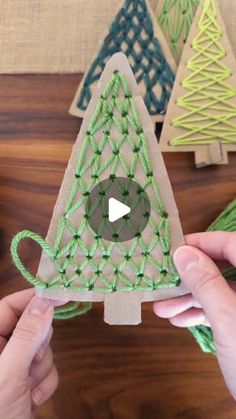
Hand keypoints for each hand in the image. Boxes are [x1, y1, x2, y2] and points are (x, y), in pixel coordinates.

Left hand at [0, 289, 67, 418]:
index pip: (9, 307)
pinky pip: (47, 369)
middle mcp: (0, 350)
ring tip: (27, 389)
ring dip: (42, 369)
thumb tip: (45, 303)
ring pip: (43, 349)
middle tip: (33, 362)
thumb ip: (27, 336)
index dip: (34, 298)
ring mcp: (13, 366)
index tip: (60, 294)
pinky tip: (31, 400)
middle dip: (39, 346)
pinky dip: (44, 384)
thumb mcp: (8, 374)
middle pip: (32, 327)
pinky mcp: (26, 381)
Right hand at [153, 232, 235, 399]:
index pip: (233, 245)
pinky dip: (201, 314)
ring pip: (220, 292)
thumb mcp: (228, 320)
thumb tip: (183, 253)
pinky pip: (222, 311)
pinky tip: (179, 320)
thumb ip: (206, 284)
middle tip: (165, 280)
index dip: (204, 242)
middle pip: (223, 269)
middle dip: (191, 277)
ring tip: (163, 307)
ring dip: (190, 299)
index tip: (176, 248)